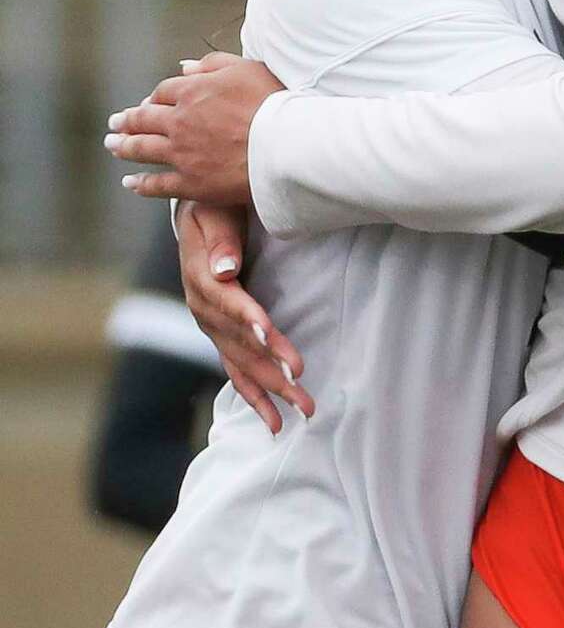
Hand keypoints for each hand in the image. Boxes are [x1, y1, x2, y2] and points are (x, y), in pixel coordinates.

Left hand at [105, 52, 282, 203]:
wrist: (284, 146)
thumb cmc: (273, 103)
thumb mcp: (246, 69)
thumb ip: (212, 64)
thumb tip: (183, 66)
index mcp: (193, 91)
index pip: (164, 92)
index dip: (154, 97)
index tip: (148, 102)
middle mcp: (180, 121)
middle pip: (145, 119)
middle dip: (127, 120)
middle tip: (115, 123)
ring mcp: (182, 154)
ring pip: (143, 149)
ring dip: (124, 147)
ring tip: (112, 146)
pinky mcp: (190, 183)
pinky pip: (157, 184)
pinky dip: (141, 183)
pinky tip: (130, 183)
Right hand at [177, 200, 314, 433]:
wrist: (198, 215)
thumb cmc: (214, 206)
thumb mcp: (215, 210)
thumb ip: (221, 237)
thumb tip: (226, 268)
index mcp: (200, 274)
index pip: (225, 300)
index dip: (246, 317)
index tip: (268, 333)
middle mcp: (202, 307)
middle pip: (237, 340)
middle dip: (268, 363)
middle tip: (299, 382)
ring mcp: (210, 325)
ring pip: (241, 362)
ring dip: (270, 387)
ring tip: (301, 409)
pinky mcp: (220, 335)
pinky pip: (236, 370)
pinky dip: (255, 395)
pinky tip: (276, 421)